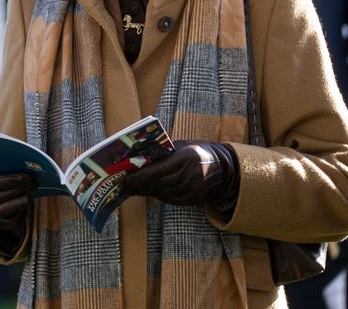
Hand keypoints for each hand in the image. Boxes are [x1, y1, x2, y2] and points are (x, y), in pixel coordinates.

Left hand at [124, 140, 238, 209]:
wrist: (223, 169)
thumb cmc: (197, 152)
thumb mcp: (182, 146)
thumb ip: (163, 153)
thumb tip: (139, 158)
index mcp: (186, 158)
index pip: (159, 170)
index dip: (141, 176)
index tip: (126, 178)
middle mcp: (190, 175)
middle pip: (158, 184)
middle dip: (139, 185)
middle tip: (125, 184)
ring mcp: (191, 190)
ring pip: (162, 193)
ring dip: (146, 191)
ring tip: (133, 187)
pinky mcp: (191, 200)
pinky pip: (169, 198)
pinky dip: (157, 194)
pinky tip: (148, 190)